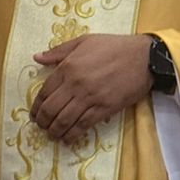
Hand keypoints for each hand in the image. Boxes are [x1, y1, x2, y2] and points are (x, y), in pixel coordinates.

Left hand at [30, 34, 151, 142]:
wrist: (144, 57)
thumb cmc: (114, 46)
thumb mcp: (84, 41)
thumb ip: (58, 51)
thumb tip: (37, 57)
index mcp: (68, 67)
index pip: (44, 91)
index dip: (37, 106)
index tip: (35, 114)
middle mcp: (75, 84)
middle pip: (51, 109)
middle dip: (43, 122)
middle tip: (41, 127)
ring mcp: (90, 98)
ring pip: (65, 120)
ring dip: (55, 131)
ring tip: (52, 135)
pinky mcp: (104, 108)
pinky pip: (83, 125)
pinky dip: (72, 135)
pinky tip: (68, 138)